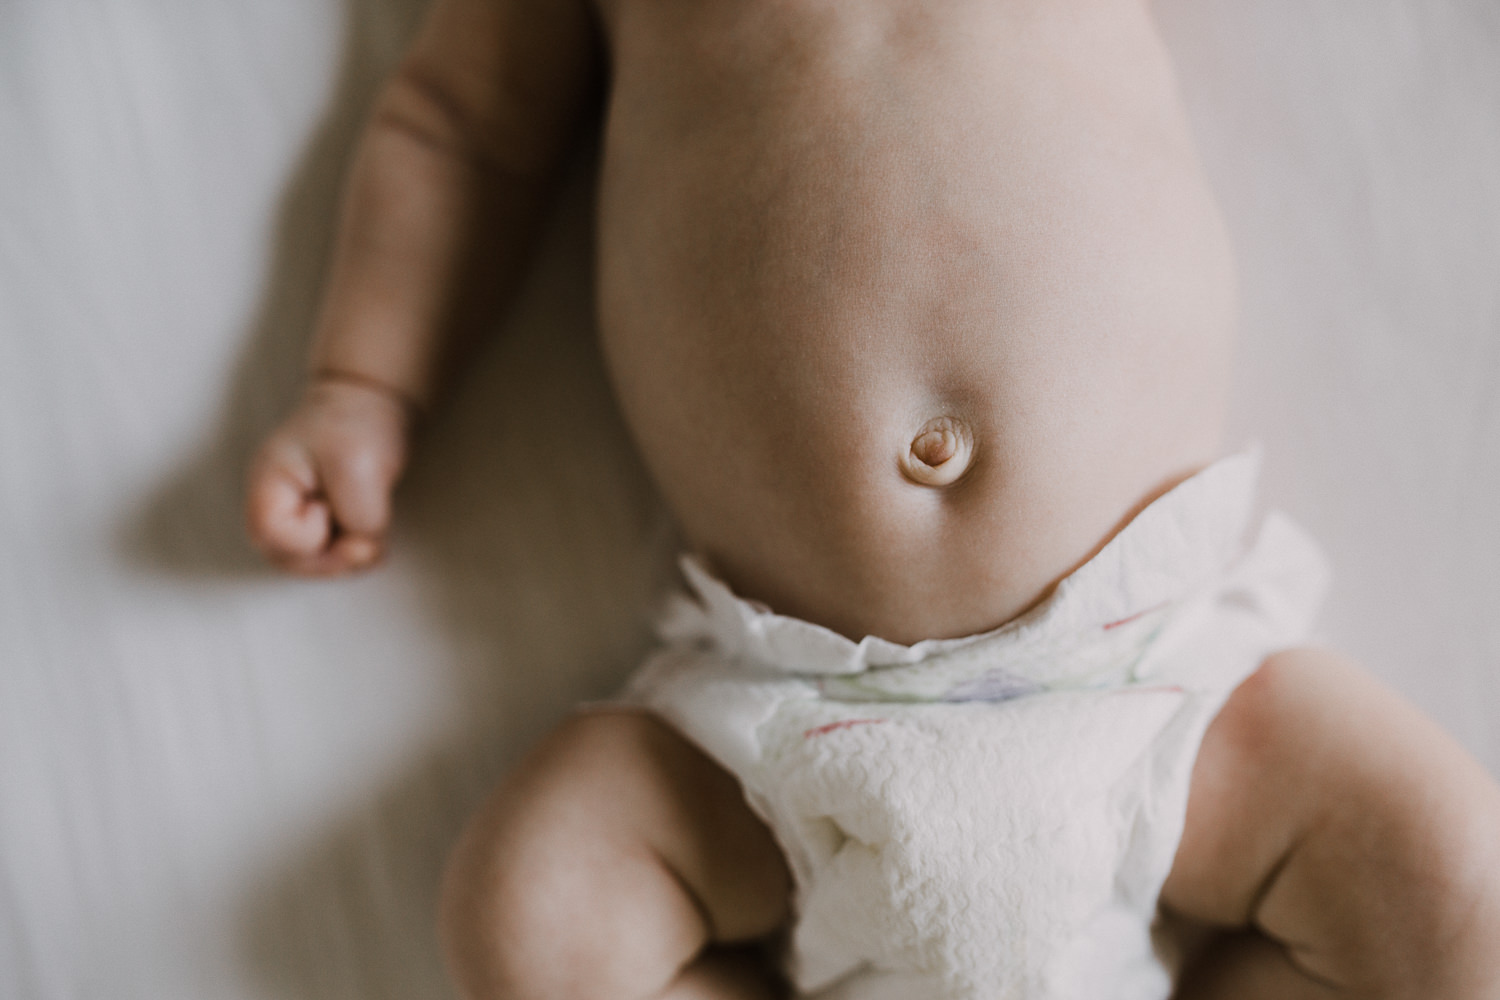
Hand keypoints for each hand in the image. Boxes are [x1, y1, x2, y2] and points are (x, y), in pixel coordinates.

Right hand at [246, 376, 414, 574]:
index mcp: (267, 485)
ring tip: (369, 529)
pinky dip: (355, 554)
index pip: (274, 536)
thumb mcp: (360, 465)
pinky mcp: (316, 525)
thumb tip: (365, 550)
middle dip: (335, 558)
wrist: (371, 405)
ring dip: (348, 559)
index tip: (329, 502)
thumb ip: (360, 517)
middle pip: (289, 561)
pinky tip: (370, 533)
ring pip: (312, 565)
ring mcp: (292, 518)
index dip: (311, 532)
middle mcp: (272, 508)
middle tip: (365, 534)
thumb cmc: (355, 424)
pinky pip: (330, 559)